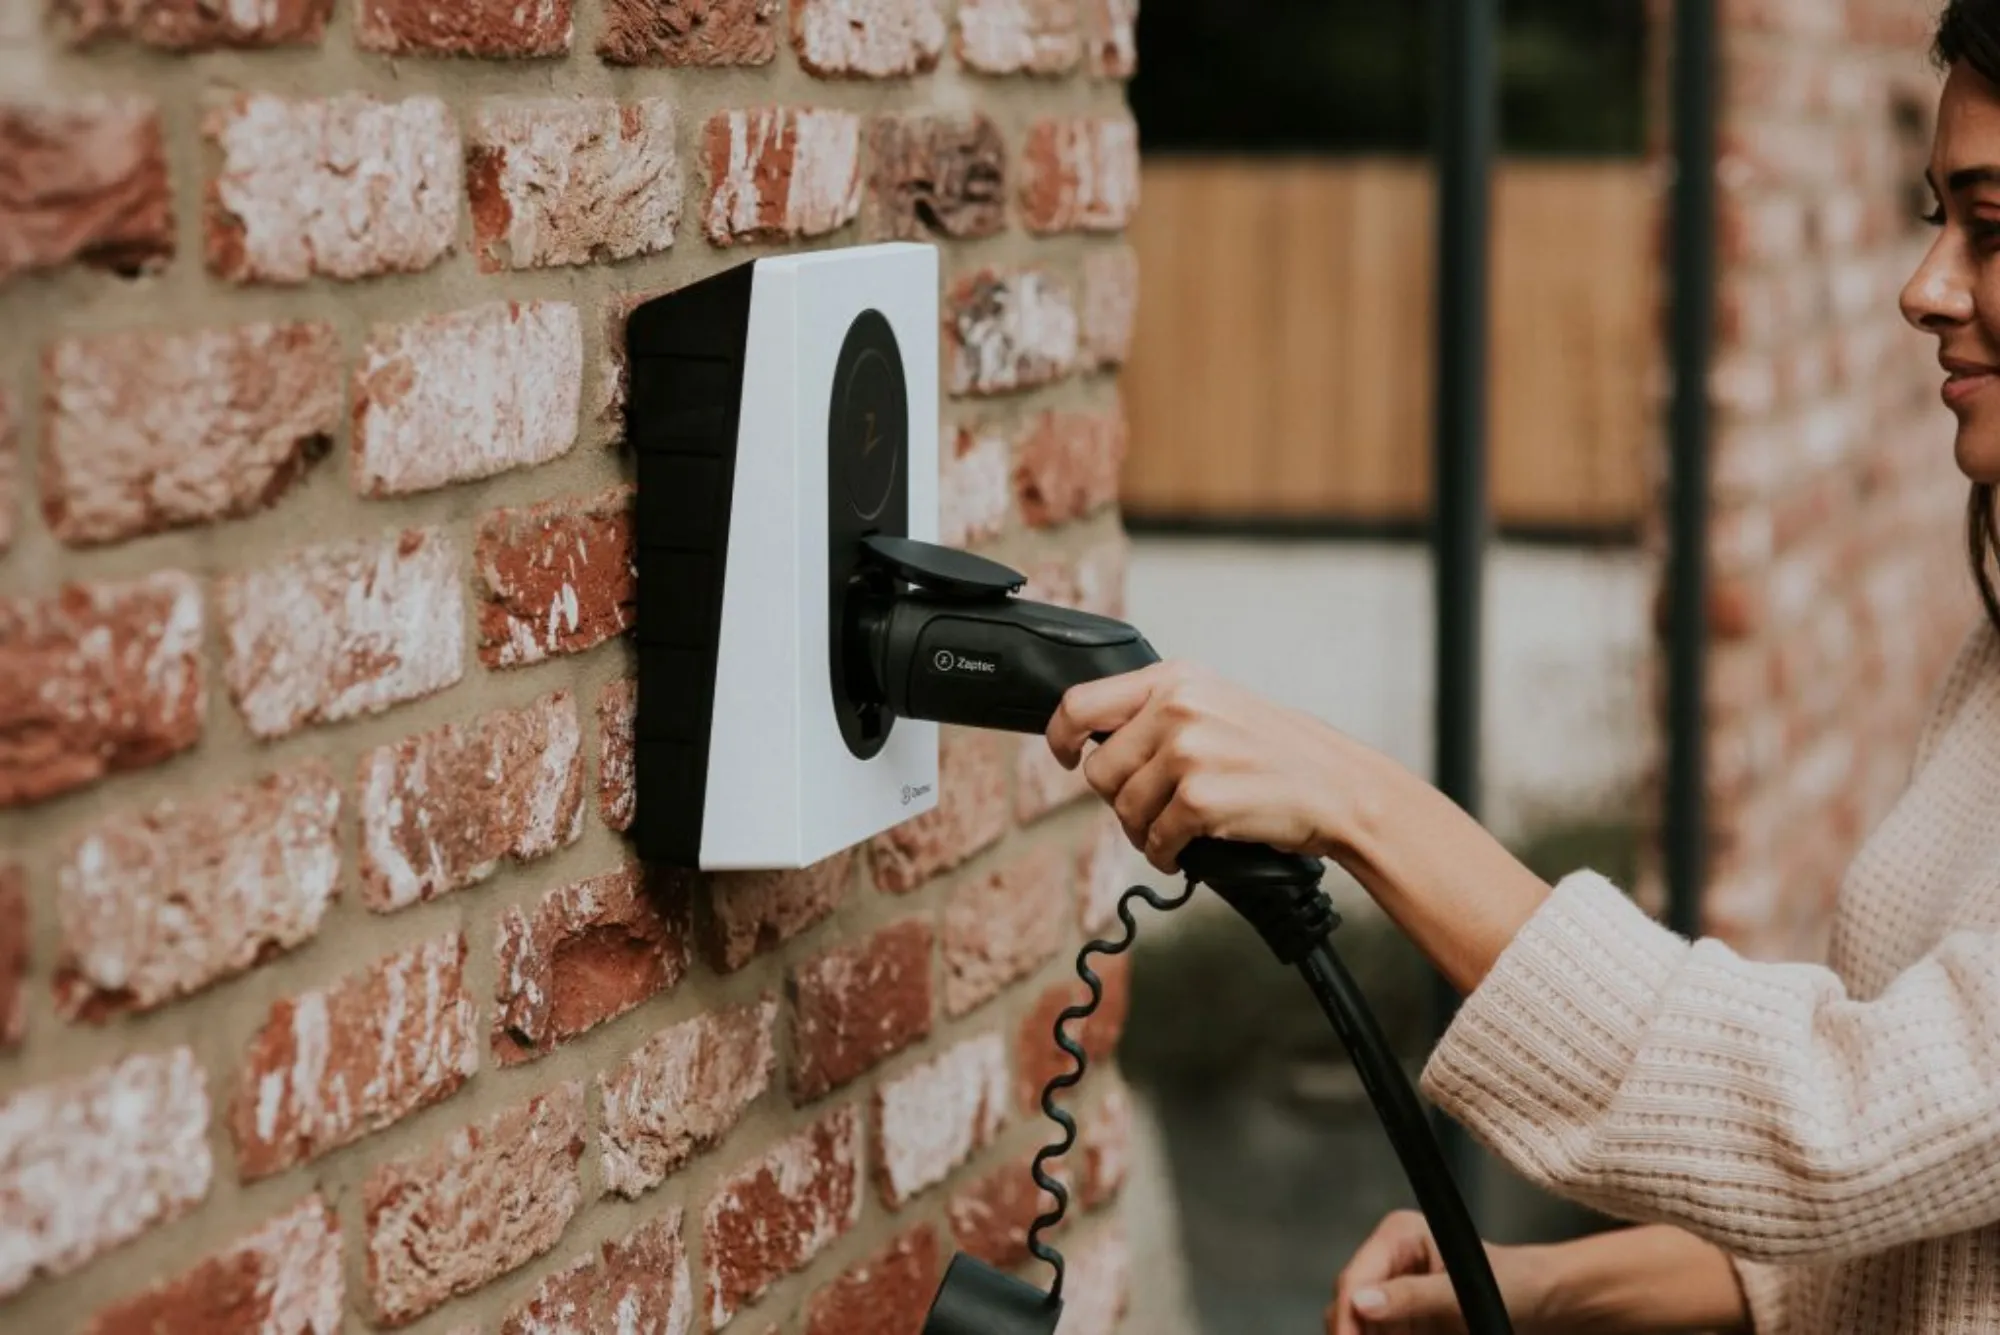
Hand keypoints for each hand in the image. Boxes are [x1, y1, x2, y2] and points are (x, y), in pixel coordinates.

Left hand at [1046, 660, 1371, 874]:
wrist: (1340, 787)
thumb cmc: (1281, 754)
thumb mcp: (1217, 705)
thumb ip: (1160, 713)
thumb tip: (1097, 744)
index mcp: (1176, 679)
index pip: (1081, 702)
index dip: (1059, 736)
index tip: (1062, 757)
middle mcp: (1176, 707)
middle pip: (1098, 769)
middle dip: (1119, 800)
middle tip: (1151, 810)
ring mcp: (1188, 751)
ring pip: (1123, 809)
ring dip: (1144, 832)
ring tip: (1176, 830)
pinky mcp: (1199, 798)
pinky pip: (1153, 839)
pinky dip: (1165, 854)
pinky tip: (1187, 850)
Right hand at [1329, 1210, 1551, 1334]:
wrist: (1547, 1304)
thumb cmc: (1517, 1285)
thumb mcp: (1466, 1292)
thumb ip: (1414, 1297)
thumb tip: (1360, 1303)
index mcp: (1398, 1236)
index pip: (1354, 1278)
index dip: (1346, 1317)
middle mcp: (1388, 1260)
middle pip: (1349, 1306)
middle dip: (1354, 1334)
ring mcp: (1394, 1292)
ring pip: (1361, 1327)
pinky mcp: (1403, 1319)